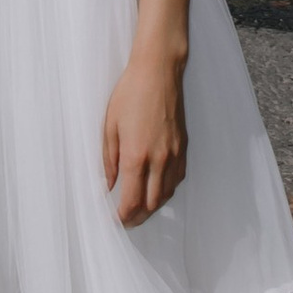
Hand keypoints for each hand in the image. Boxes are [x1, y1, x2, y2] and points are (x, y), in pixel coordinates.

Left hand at [103, 45, 187, 228]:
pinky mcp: (184, 147)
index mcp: (136, 156)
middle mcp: (159, 160)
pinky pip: (177, 179)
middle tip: (126, 220)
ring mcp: (174, 154)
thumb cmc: (130, 94)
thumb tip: (108, 185)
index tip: (115, 221)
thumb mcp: (109, 127)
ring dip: (153, 206)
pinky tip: (157, 188)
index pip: (132, 201)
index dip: (123, 217)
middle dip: (138, 217)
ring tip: (140, 208)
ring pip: (167, 194)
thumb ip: (108, 160)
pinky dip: (166, 190)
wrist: (159, 72)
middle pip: (151, 204)